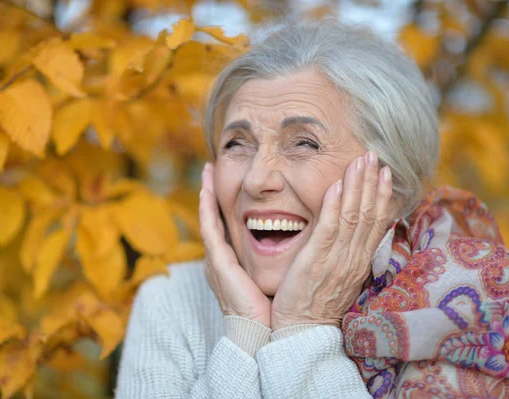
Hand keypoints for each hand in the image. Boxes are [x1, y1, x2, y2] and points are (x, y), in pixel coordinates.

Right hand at [199, 162, 271, 327]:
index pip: (232, 226)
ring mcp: (217, 260)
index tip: (234, 184)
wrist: (261, 332)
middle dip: (213, 194)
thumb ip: (281, 259)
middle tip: (212, 170)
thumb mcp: (276, 276)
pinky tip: (206, 190)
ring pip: (210, 219)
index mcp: (237, 262)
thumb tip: (302, 243)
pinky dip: (206, 209)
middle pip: (217, 219)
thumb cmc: (274, 308)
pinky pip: (209, 229)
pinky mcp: (217, 263)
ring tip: (207, 171)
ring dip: (208, 194)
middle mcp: (223, 259)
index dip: (230, 204)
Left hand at [271, 151, 397, 330]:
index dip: (381, 195)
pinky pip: (329, 229)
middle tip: (374, 155)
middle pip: (368, 213)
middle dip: (371, 182)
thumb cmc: (317, 304)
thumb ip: (348, 254)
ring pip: (353, 216)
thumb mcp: (341, 277)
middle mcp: (353, 257)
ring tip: (361, 160)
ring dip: (357, 185)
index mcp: (359, 261)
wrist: (303, 331)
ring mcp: (337, 258)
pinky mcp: (316, 260)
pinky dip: (334, 205)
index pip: (376, 222)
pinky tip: (337, 185)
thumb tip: (353, 234)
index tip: (384, 173)